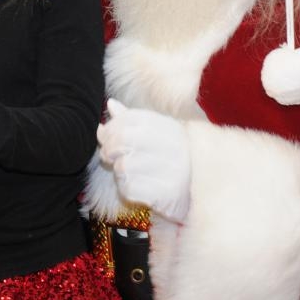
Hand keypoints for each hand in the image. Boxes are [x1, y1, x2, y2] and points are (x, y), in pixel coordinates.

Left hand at [97, 99, 190, 221]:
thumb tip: (111, 104)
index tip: (104, 135)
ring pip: (123, 165)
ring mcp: (172, 170)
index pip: (130, 118)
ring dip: (118, 170)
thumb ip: (132, 120)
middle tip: (108, 155)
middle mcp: (174, 145)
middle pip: (123, 138)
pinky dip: (125, 187)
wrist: (195, 195)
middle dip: (108, 148)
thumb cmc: (170, 160)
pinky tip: (136, 185)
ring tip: (127, 172)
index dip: (110, 127)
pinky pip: (129, 188)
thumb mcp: (157, 135)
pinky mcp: (166, 194)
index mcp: (171, 127)